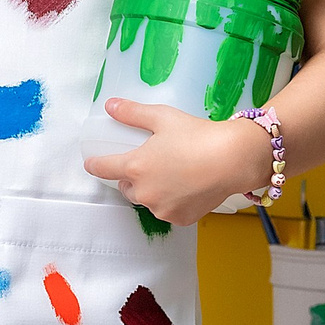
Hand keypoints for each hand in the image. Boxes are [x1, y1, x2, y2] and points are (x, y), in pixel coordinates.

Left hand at [82, 99, 271, 223]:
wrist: (233, 160)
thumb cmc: (198, 136)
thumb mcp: (162, 117)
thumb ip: (132, 113)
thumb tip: (110, 105)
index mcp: (135, 167)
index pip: (102, 169)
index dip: (95, 164)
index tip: (92, 163)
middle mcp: (144, 192)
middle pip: (127, 187)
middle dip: (133, 177)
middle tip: (152, 163)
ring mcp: (162, 209)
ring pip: (148, 200)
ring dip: (153, 190)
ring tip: (174, 174)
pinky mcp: (180, 219)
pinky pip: (168, 210)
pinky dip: (173, 201)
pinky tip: (187, 187)